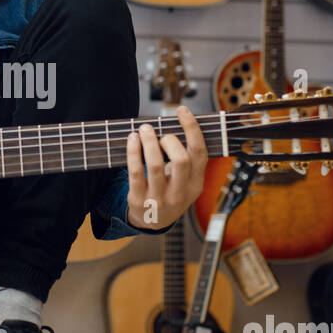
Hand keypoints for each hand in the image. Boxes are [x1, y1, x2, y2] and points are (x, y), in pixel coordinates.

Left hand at [124, 106, 208, 230]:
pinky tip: (132, 139)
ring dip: (149, 141)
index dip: (192, 129)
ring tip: (143, 129)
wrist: (153, 222)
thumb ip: (188, 159)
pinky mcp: (139, 200)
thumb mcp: (186, 181)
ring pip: (156, 165)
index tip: (182, 110)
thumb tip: (179, 123)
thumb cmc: (171, 192)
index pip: (200, 153)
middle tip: (158, 131)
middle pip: (181, 159)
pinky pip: (135, 172)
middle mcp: (180, 193)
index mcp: (196, 184)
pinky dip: (133, 151)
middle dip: (169, 139)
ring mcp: (159, 199)